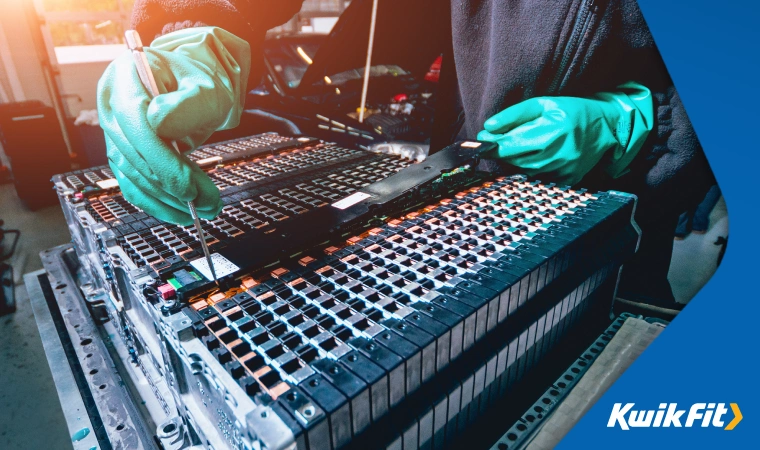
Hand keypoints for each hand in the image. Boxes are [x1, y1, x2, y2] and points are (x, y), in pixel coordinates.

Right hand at [97, 27, 250, 224]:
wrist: (194, 88)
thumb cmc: (201, 83)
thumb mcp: (207, 86)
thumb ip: (190, 101)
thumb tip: (159, 122)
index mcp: (125, 76)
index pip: (133, 120)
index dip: (158, 157)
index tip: (189, 184)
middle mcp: (110, 104)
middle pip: (132, 153)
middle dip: (172, 185)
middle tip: (208, 204)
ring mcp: (113, 131)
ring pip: (132, 174)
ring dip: (168, 199)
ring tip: (205, 209)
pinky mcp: (122, 154)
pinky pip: (132, 185)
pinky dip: (157, 203)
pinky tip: (182, 212)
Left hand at [477, 82, 653, 184]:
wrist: (606, 127)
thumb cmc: (573, 111)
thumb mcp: (544, 104)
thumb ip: (514, 115)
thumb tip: (488, 128)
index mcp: (552, 131)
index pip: (510, 144)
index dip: (492, 143)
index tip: (483, 138)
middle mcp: (558, 154)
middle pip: (515, 160)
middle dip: (502, 151)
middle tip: (497, 141)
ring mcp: (564, 170)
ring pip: (525, 170)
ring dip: (515, 160)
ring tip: (521, 145)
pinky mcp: (568, 180)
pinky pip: (539, 178)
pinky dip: (531, 168)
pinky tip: (535, 157)